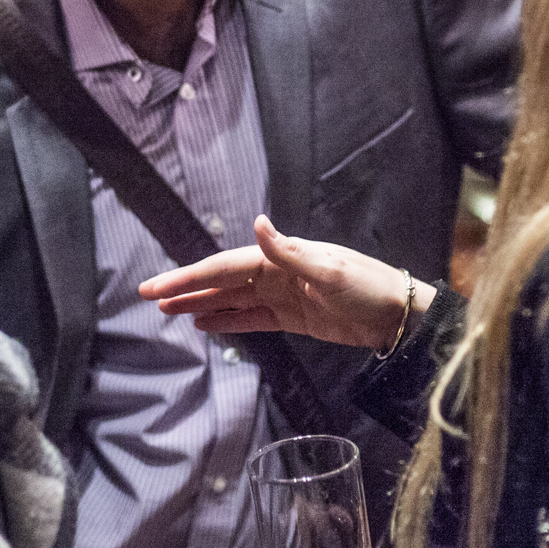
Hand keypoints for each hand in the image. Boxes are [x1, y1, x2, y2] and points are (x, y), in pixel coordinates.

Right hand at [137, 215, 435, 351]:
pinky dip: (227, 321)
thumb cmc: (369, 287)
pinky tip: (205, 324)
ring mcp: (283, 295)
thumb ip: (289, 251)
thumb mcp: (330, 270)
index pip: (224, 267)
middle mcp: (276, 273)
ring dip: (200, 304)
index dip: (189, 276)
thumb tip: (257, 223)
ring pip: (231, 300)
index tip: (158, 286)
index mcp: (279, 258)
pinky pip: (252, 319)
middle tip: (148, 296)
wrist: (400, 315)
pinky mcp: (293, 318)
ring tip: (167, 311)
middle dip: (184, 288)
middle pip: (221, 282)